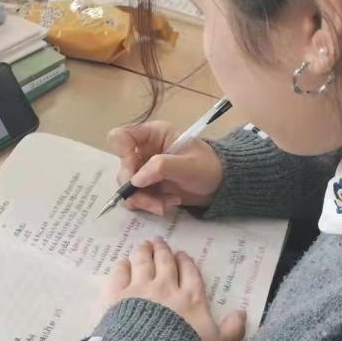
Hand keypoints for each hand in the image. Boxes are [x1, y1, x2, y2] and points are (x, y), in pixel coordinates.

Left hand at [103, 238, 245, 340]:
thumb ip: (232, 330)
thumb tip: (243, 314)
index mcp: (192, 298)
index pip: (189, 273)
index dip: (185, 261)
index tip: (180, 254)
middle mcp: (166, 287)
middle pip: (164, 262)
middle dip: (162, 250)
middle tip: (157, 242)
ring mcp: (140, 289)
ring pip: (142, 262)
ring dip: (143, 251)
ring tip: (143, 245)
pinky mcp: (117, 295)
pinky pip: (119, 273)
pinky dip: (122, 265)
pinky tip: (123, 262)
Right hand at [108, 121, 223, 214]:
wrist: (220, 186)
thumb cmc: (208, 167)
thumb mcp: (188, 165)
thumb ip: (161, 168)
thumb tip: (135, 180)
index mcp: (152, 135)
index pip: (121, 137)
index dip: (123, 155)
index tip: (134, 172)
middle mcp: (143, 151)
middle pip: (122, 168)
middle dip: (135, 188)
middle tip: (151, 201)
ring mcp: (143, 169)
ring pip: (127, 187)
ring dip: (144, 200)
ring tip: (165, 205)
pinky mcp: (147, 186)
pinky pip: (136, 198)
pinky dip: (149, 204)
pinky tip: (167, 204)